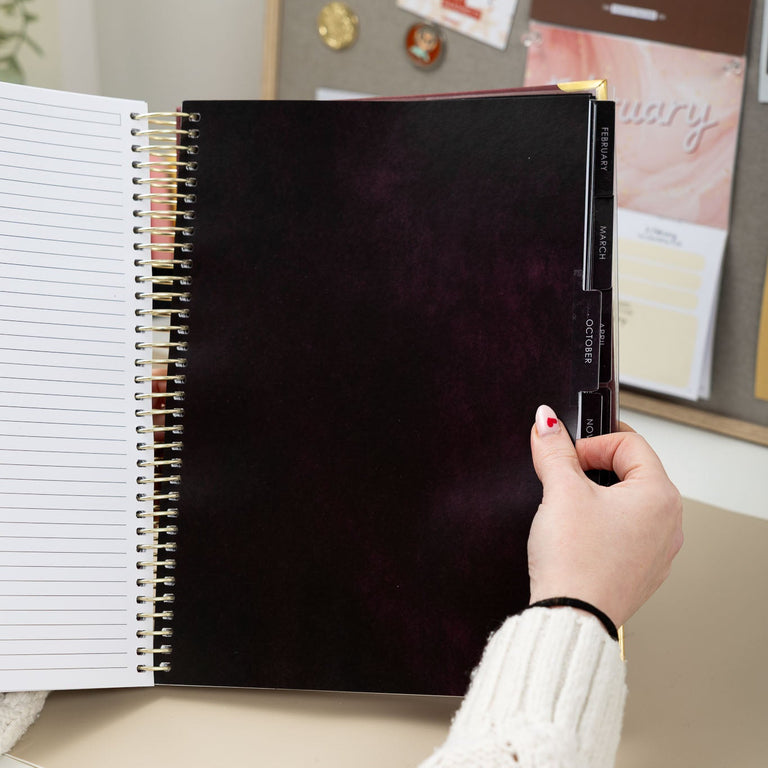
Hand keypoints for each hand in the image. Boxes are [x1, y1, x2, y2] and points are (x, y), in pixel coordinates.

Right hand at [527, 404, 682, 627]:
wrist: (571, 617)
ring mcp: (657, 550)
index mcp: (659, 496)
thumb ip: (554, 450)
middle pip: (630, 471)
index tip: (566, 454)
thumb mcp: (561, 491)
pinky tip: (578, 535)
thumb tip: (547, 423)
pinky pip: (624, 532)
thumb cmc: (577, 562)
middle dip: (593, 468)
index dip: (592, 442)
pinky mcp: (640, 570)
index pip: (629, 442)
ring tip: (569, 508)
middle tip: (564, 477)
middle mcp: (668, 523)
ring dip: (596, 496)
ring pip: (627, 503)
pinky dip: (601, 524)